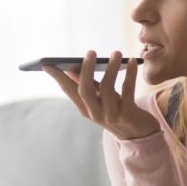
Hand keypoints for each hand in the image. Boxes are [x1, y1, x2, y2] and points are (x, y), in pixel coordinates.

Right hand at [42, 50, 159, 140]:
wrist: (139, 133)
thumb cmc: (117, 109)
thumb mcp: (100, 98)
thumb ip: (88, 84)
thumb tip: (71, 67)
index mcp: (84, 108)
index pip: (68, 90)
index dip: (57, 77)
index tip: (46, 63)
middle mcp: (94, 113)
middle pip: (85, 90)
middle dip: (86, 69)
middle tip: (91, 51)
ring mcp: (110, 115)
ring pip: (106, 88)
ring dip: (111, 68)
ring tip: (117, 53)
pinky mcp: (128, 114)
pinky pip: (127, 91)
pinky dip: (130, 74)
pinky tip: (131, 62)